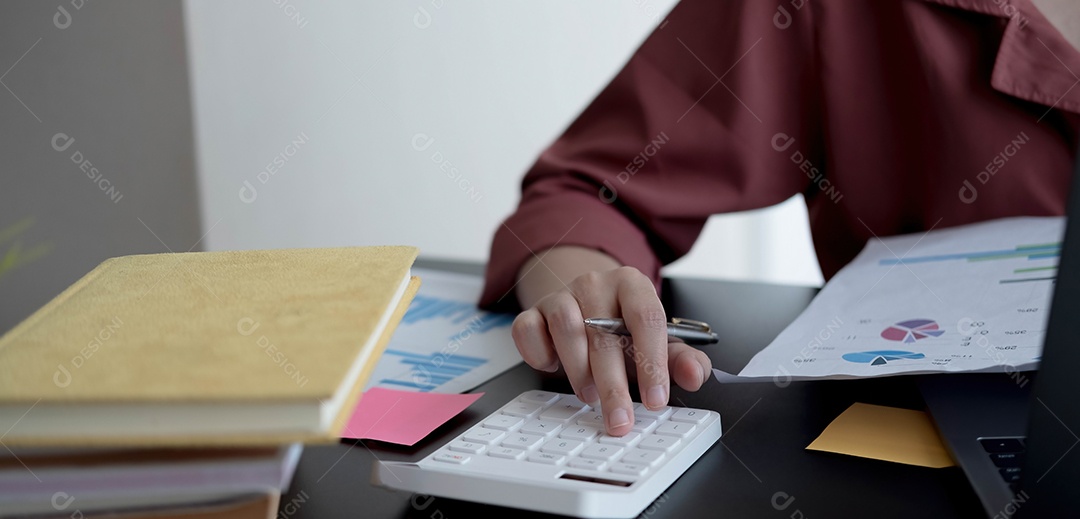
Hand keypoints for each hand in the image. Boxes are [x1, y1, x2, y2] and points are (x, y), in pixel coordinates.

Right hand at [512, 263, 712, 436]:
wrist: (588, 304)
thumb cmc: (625, 329)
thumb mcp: (660, 342)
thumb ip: (683, 359)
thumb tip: (695, 374)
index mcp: (633, 285)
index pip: (647, 318)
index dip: (653, 362)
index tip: (656, 399)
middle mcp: (596, 284)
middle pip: (604, 332)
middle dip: (614, 385)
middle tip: (620, 418)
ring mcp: (561, 295)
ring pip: (566, 329)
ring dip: (578, 370)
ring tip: (590, 394)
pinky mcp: (533, 311)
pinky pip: (527, 329)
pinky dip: (537, 353)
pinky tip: (551, 367)